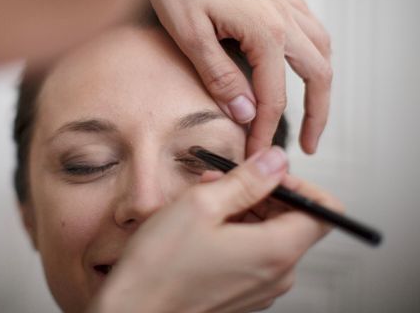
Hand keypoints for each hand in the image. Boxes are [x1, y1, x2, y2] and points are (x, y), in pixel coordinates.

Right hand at [88, 147, 340, 312]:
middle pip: (293, 221)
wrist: (135, 309)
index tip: (266, 173)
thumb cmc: (162, 263)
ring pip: (270, 235)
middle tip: (222, 180)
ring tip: (205, 198)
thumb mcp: (202, 204)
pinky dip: (236, 232)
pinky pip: (253, 254)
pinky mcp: (244, 293)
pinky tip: (203, 223)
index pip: (323, 211)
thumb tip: (278, 160)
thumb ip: (247, 180)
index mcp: (276, 251)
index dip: (298, 184)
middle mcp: (278, 274)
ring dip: (244, 209)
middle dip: (261, 192)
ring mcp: (262, 288)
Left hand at [148, 0, 331, 154]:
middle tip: (308, 145)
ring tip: (313, 110)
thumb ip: (219, 75)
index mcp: (265, 30)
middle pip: (318, 74)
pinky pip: (309, 24)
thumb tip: (244, 112)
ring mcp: (280, 3)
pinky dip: (314, 49)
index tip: (255, 151)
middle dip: (317, 114)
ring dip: (321, 82)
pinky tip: (300, 58)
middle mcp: (282, 16)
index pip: (274, 96)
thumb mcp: (189, 33)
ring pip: (321, 48)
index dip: (265, 130)